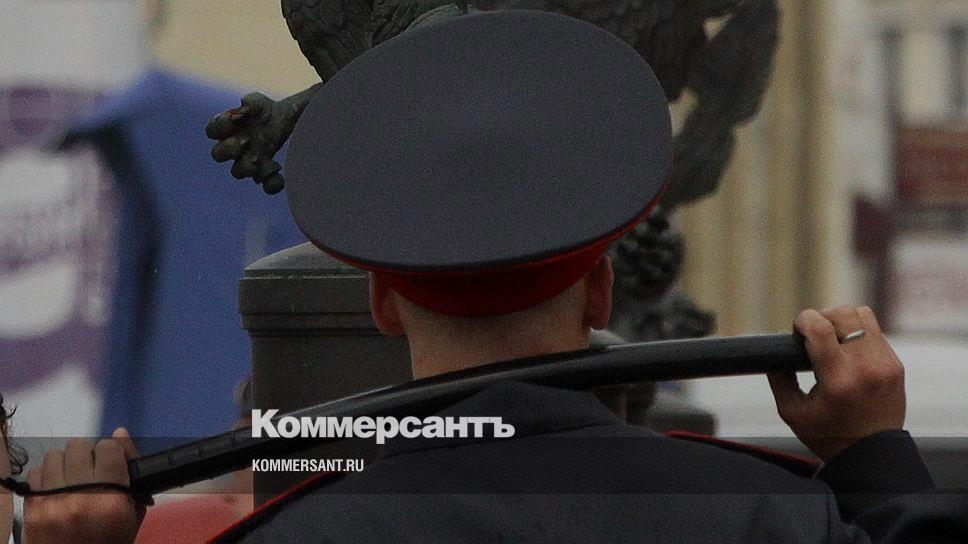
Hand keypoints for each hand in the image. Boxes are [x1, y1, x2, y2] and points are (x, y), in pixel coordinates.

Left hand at [23, 428, 144, 543]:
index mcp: (111, 496)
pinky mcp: (33, 507)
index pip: (108, 447)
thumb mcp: (133, 512)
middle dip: (87, 456)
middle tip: (90, 472)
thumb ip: (130, 471)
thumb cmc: (111, 542)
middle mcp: (80, 494)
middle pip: (79, 446)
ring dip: (65, 464)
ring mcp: (53, 501)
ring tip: (71, 479)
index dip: (111, 452)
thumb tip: (120, 433)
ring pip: (54, 455)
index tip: (111, 463)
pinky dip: (46, 477)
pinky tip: (55, 490)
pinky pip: (35, 473)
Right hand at [768, 306, 905, 461]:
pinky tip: (848, 353)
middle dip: (822, 317)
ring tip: (832, 340)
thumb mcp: (792, 411)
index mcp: (838, 380)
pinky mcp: (896, 365)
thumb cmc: (828, 435)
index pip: (821, 327)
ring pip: (862, 315)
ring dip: (843, 321)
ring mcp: (885, 365)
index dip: (803, 320)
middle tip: (814, 336)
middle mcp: (865, 368)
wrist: (872, 456)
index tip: (797, 331)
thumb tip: (773, 351)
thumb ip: (779, 378)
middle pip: (844, 313)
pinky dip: (858, 334)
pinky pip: (875, 332)